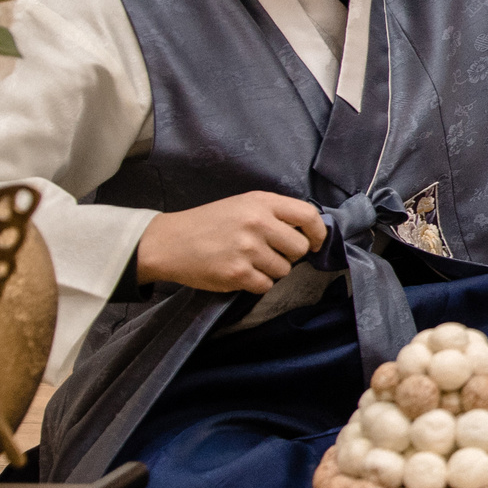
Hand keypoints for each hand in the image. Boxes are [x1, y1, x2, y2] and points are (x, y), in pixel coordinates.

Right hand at [135, 192, 325, 294]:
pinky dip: (256, 283)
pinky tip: (239, 272)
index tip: (315, 243)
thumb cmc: (209, 223)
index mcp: (261, 202)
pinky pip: (266, 285)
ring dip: (271, 270)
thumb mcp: (242, 205)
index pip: (308, 216)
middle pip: (300, 248)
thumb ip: (274, 214)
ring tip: (248, 260)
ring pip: (284, 270)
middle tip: (268, 252)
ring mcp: (247, 249)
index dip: (318, 233)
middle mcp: (257, 222)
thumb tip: (308, 232)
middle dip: (289, 255)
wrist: (168, 242)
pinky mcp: (237, 273)